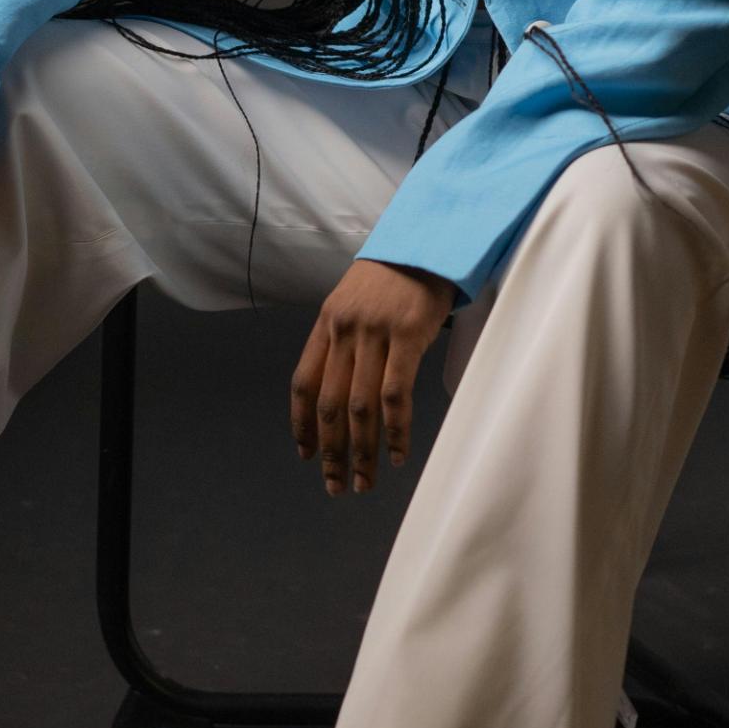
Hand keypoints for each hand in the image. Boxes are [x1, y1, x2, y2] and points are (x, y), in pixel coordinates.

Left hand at [290, 258, 456, 494]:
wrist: (427, 243)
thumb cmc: (392, 277)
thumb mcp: (352, 302)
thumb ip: (341, 340)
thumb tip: (336, 390)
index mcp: (326, 325)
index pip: (303, 384)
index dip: (301, 425)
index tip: (305, 455)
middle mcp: (343, 331)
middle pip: (330, 405)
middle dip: (330, 451)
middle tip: (336, 484)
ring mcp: (374, 334)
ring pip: (360, 408)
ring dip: (362, 452)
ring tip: (365, 482)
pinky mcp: (406, 337)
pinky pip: (396, 396)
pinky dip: (396, 431)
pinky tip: (398, 454)